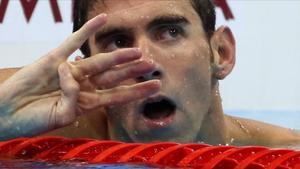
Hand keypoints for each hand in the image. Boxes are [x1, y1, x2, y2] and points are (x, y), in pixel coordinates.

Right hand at [0, 14, 160, 139]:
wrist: (7, 113)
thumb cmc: (33, 120)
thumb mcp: (60, 117)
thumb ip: (72, 100)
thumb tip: (73, 75)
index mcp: (87, 102)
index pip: (118, 95)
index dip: (138, 91)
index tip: (156, 86)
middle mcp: (83, 85)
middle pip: (114, 76)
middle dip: (134, 71)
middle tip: (153, 64)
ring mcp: (71, 70)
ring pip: (100, 60)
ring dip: (119, 55)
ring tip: (138, 50)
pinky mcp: (55, 58)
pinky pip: (74, 40)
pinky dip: (88, 29)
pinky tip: (103, 18)